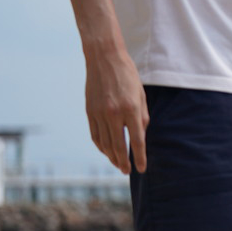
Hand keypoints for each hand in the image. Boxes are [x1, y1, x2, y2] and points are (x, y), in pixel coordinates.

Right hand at [84, 52, 147, 174]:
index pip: (136, 140)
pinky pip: (95, 135)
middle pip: (118, 146)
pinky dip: (100, 146)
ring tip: (117, 164)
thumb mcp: (141, 94)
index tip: (142, 169)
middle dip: (123, 162)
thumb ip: (142, 116)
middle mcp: (114, 114)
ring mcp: (99, 114)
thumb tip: (141, 135)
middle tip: (127, 172)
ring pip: (104, 143)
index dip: (139, 157)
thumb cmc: (128, 75)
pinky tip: (106, 151)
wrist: (104, 58)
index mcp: (131, 109)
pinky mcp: (89, 112)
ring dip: (111, 156)